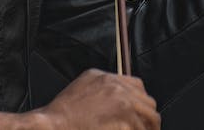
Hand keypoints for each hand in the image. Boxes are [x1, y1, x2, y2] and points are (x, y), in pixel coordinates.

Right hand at [0, 69, 158, 129]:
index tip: (142, 114)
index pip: (139, 86)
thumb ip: (105, 84)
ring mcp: (123, 104)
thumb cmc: (64, 112)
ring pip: (150, 119)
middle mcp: (119, 88)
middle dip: (149, 119)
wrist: (54, 125)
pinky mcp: (124, 121)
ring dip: (146, 129)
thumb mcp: (84, 84)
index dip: (142, 102)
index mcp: (109, 78)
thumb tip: (120, 93)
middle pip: (148, 103)